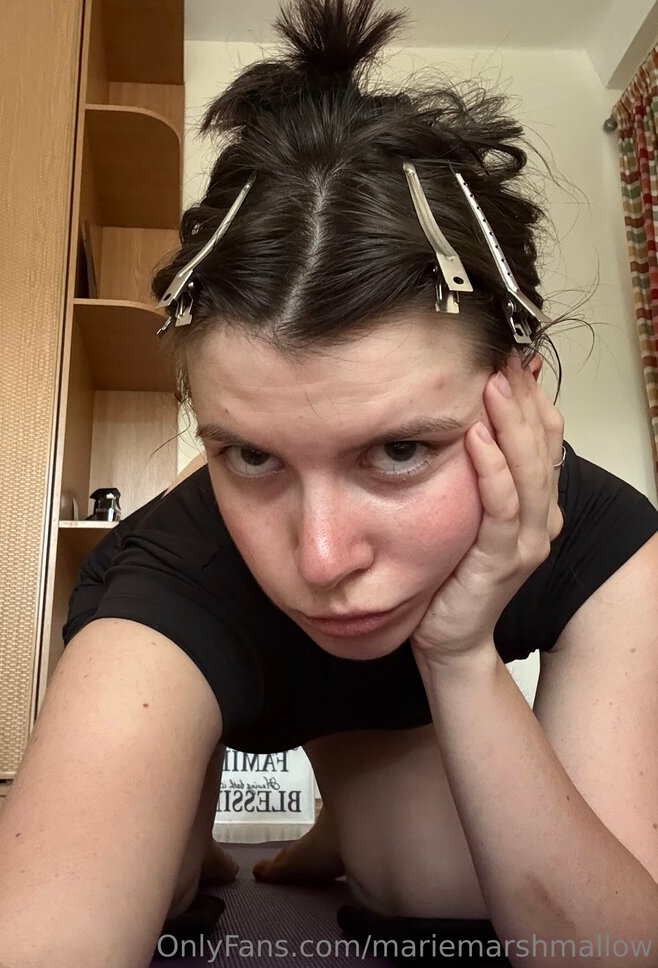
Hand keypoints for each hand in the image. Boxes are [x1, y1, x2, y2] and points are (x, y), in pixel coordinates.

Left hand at [408, 351, 564, 665]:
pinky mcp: (503, 560)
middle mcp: (541, 518)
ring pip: (529, 471)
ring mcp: (528, 541)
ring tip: (493, 384)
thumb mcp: (466, 510)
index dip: (531, 396)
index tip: (510, 356)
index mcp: (537, 503)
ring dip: (511, 423)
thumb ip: (476, 469)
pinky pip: (502, 507)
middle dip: (522, 398)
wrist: (449, 638)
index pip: (546, 437)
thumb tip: (467, 414)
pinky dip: (492, 468)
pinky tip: (477, 436)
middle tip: (503, 356)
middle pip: (543, 446)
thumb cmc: (452, 572)